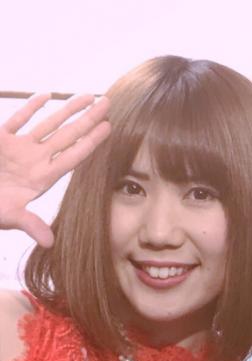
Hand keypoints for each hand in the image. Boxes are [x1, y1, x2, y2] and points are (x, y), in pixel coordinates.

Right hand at [0, 93, 110, 246]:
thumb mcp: (7, 216)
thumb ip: (29, 224)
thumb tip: (50, 244)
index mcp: (41, 178)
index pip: (73, 155)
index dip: (91, 142)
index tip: (109, 127)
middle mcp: (34, 160)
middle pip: (67, 136)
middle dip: (87, 120)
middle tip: (108, 103)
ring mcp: (17, 148)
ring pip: (47, 124)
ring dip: (66, 110)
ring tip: (88, 96)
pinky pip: (17, 120)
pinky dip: (30, 108)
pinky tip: (46, 95)